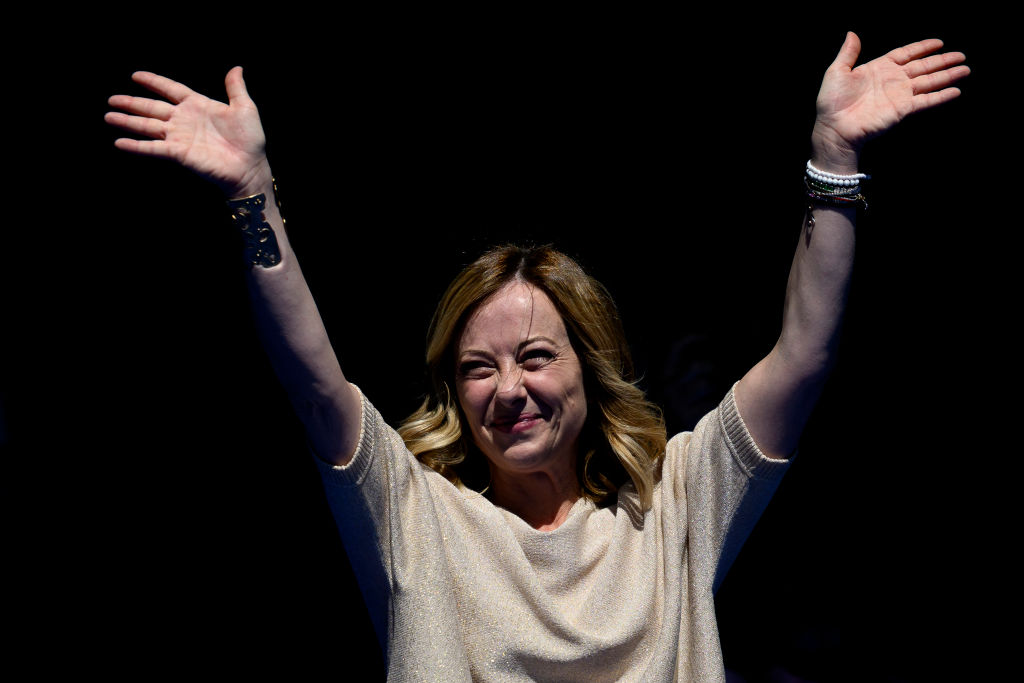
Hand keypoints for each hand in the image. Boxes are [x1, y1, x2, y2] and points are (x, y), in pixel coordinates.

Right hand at [106, 67, 270, 197]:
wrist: (250, 167)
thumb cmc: (250, 139)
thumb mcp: (244, 108)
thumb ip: (236, 88)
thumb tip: (237, 67)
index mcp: (198, 105)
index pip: (171, 89)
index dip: (154, 82)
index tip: (136, 75)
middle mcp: (184, 120)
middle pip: (152, 107)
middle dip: (132, 103)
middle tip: (111, 99)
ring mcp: (179, 137)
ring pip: (147, 126)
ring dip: (127, 121)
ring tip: (108, 116)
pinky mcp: (178, 153)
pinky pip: (153, 148)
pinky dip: (136, 146)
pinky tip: (120, 142)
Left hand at [811, 32, 968, 169]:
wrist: (834, 127)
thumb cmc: (832, 101)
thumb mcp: (837, 71)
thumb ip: (848, 53)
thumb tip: (852, 33)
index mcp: (879, 68)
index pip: (906, 54)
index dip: (922, 47)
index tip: (939, 42)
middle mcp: (893, 80)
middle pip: (923, 66)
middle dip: (942, 61)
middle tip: (962, 55)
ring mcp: (900, 95)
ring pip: (929, 81)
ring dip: (947, 75)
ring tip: (965, 69)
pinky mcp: (903, 109)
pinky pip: (926, 100)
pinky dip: (941, 96)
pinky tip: (956, 90)